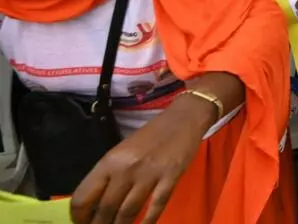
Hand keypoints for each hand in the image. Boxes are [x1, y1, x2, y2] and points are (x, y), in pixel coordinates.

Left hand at [70, 97, 208, 223]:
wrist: (182, 119)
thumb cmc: (150, 136)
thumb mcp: (121, 152)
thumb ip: (108, 176)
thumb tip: (95, 204)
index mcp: (109, 162)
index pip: (83, 197)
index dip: (79, 217)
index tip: (83, 223)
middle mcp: (125, 169)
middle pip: (105, 209)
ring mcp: (149, 174)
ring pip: (128, 212)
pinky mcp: (170, 178)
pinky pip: (156, 206)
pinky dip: (148, 222)